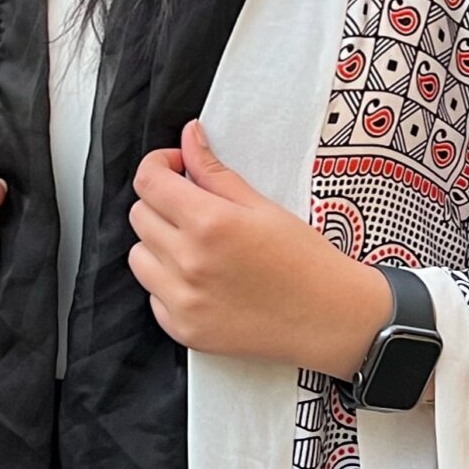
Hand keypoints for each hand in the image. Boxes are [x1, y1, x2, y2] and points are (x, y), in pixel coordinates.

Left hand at [128, 119, 390, 379]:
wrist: (330, 318)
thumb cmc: (305, 261)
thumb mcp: (262, 206)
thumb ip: (215, 172)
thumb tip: (189, 138)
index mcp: (209, 223)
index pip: (149, 182)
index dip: (159, 165)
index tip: (177, 167)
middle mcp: (188, 263)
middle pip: (139, 216)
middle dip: (161, 202)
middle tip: (194, 206)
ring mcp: (183, 301)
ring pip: (138, 256)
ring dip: (158, 243)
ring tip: (195, 246)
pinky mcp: (183, 330)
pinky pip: (153, 295)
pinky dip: (168, 283)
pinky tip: (202, 280)